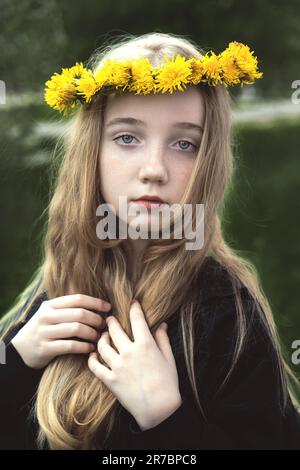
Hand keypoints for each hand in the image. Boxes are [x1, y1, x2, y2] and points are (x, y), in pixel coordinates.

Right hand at [11, 294, 111, 368]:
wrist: (20, 349)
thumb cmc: (44, 329)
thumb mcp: (50, 314)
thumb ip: (68, 309)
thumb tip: (97, 306)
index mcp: (50, 305)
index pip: (78, 299)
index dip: (95, 302)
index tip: (108, 307)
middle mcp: (46, 316)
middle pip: (79, 313)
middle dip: (96, 319)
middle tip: (104, 325)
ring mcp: (44, 332)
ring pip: (76, 329)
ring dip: (92, 333)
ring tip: (98, 337)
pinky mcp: (45, 348)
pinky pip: (70, 346)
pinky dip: (84, 347)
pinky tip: (90, 348)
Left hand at [87, 300, 181, 430]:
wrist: (159, 409)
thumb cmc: (168, 383)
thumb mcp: (169, 358)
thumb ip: (163, 340)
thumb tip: (161, 325)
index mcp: (145, 344)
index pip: (137, 320)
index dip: (134, 308)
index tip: (132, 303)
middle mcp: (129, 352)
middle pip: (115, 329)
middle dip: (111, 321)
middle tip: (109, 318)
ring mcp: (118, 366)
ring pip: (102, 345)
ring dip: (101, 338)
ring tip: (102, 336)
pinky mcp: (110, 380)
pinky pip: (95, 366)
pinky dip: (92, 359)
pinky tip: (93, 355)